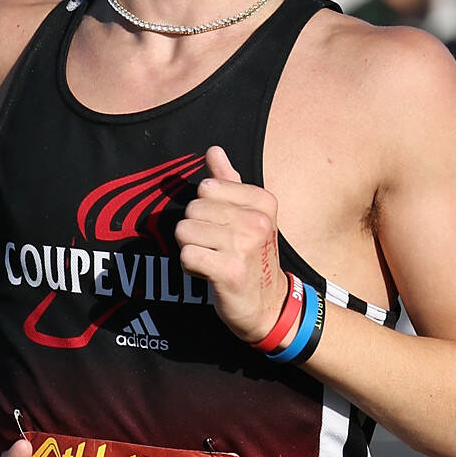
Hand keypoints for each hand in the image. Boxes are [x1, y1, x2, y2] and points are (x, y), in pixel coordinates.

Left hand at [175, 147, 286, 342]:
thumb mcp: (249, 216)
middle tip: (216, 249)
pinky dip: (189, 267)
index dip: (205, 209)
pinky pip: (186, 255)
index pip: (207, 187)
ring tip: (212, 261)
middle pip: (193, 209)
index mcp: (263, 201)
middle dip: (195, 231)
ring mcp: (244, 246)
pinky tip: (207, 274)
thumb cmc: (253, 258)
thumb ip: (229, 182)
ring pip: (185, 231)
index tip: (222, 229)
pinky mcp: (230, 271)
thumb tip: (213, 150)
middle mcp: (256, 220)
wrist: (270, 306)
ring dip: (190, 249)